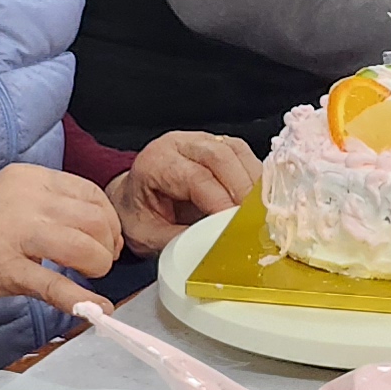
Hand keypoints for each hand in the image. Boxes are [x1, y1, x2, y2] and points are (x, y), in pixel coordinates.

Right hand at [0, 163, 118, 314]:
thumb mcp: (9, 197)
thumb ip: (47, 205)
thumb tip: (91, 226)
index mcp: (28, 178)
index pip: (89, 193)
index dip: (108, 220)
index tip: (106, 239)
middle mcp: (24, 200)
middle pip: (93, 220)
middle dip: (107, 246)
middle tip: (101, 263)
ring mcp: (14, 234)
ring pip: (83, 248)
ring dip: (98, 268)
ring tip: (92, 280)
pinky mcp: (6, 270)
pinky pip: (56, 285)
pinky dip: (82, 300)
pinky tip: (95, 310)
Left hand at [104, 130, 259, 254]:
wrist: (131, 201)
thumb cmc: (137, 214)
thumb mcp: (147, 236)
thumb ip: (179, 241)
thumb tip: (212, 248)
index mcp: (156, 163)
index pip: (196, 177)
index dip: (221, 202)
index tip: (236, 226)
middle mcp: (179, 145)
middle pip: (220, 156)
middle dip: (243, 190)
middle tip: (255, 220)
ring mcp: (200, 141)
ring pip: (236, 151)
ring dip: (253, 182)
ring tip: (259, 212)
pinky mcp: (218, 146)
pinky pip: (243, 155)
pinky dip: (255, 178)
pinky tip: (258, 200)